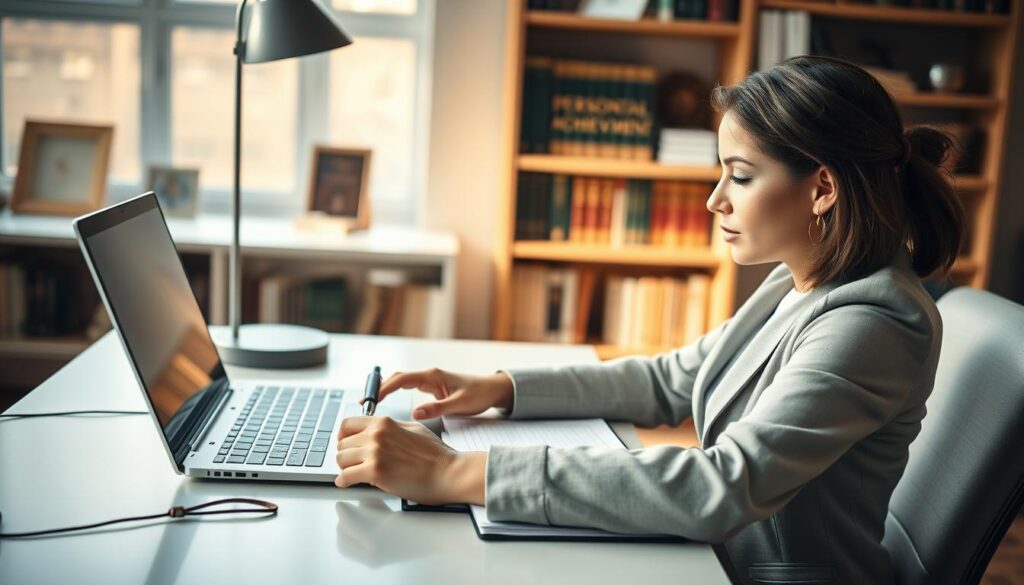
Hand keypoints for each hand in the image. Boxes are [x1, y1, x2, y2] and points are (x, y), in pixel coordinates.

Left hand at [335, 416, 485, 504]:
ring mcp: (375, 452)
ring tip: (353, 473)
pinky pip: (345, 477)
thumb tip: (377, 432)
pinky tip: (349, 483)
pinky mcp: (375, 472)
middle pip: (342, 443)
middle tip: (352, 463)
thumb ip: (391, 428)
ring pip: (341, 459)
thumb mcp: (413, 429)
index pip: (348, 424)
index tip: (345, 444)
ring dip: (345, 468)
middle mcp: (376, 434)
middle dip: (346, 454)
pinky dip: (344, 482)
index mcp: (384, 422)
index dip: (344, 436)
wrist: (448, 472)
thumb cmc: (436, 455)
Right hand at [367, 368, 513, 420]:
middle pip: (397, 378)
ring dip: (385, 391)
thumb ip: (437, 408)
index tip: (373, 400)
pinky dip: (394, 393)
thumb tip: (415, 412)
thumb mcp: (460, 404)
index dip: (385, 389)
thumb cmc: (479, 395)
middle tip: (365, 403)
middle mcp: (428, 376)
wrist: (492, 390)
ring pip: (400, 382)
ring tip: (369, 405)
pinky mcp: (431, 388)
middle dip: (380, 389)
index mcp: (433, 376)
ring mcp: (429, 381)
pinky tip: (386, 403)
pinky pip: (407, 387)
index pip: (402, 379)